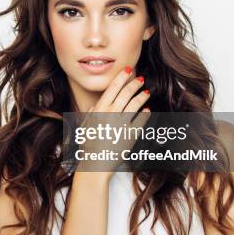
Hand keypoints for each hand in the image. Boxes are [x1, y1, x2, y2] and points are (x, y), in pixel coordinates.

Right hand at [75, 65, 151, 179]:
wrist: (95, 163)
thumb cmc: (88, 145)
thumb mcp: (86, 126)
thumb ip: (90, 114)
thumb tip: (95, 105)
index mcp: (98, 110)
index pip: (112, 88)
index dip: (121, 78)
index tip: (127, 70)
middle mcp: (110, 114)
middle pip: (125, 94)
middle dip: (134, 84)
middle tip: (140, 80)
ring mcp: (120, 124)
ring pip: (135, 105)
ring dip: (141, 97)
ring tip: (146, 93)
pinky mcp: (129, 135)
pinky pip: (140, 121)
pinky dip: (145, 114)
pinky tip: (148, 110)